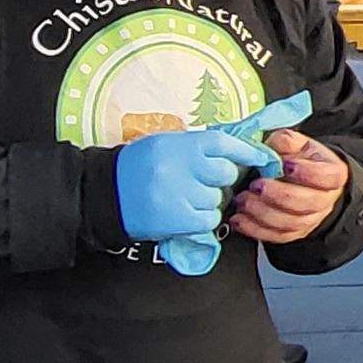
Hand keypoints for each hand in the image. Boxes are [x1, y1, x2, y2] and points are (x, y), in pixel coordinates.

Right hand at [115, 127, 281, 242]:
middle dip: (221, 179)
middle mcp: (179, 165)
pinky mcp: (175, 218)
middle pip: (225, 173)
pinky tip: (186, 214)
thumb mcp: (165, 144)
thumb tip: (237, 151)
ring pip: (217, 198)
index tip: (259, 157)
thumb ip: (197, 147)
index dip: (245, 150)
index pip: (223, 143)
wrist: (104, 193)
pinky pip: (209, 219)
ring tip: (185, 198)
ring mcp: (178, 193)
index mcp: (178, 143)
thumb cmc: (138, 166)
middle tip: (204, 182)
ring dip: (208, 201)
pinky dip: (203, 219)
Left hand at [228, 128, 350, 243]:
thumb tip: (276, 144)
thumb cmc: (302, 160)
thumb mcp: (299, 143)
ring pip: (290, 223)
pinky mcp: (294, 233)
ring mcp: (311, 220)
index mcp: (333, 174)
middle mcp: (326, 201)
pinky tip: (239, 219)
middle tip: (256, 185)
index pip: (327, 177)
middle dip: (278, 195)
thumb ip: (287, 141)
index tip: (286, 165)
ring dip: (263, 213)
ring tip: (243, 200)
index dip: (307, 173)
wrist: (304, 180)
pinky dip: (255, 229)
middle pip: (306, 203)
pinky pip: (276, 236)